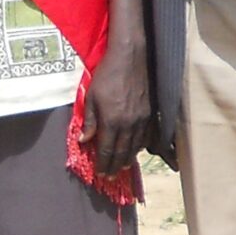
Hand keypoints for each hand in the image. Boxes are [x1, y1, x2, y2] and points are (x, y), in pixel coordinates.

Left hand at [82, 37, 151, 180]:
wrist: (131, 57)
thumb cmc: (107, 75)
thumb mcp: (91, 97)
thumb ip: (89, 121)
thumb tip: (84, 140)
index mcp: (112, 121)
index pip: (107, 150)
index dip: (103, 164)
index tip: (100, 174)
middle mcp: (129, 124)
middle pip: (123, 152)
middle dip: (115, 166)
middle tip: (110, 177)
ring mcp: (143, 119)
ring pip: (136, 146)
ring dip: (129, 158)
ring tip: (123, 167)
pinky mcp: (151, 112)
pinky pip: (148, 135)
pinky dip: (142, 146)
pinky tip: (138, 149)